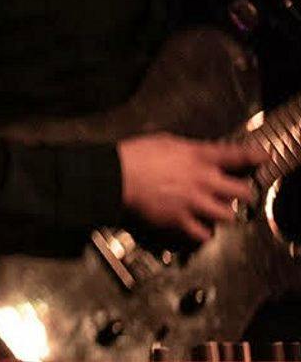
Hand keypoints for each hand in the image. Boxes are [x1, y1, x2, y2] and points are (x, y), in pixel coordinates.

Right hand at [117, 133, 266, 241]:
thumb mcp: (164, 141)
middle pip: (242, 192)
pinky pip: (204, 235)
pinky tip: (198, 227)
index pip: (235, 155)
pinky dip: (203, 232)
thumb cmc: (134, 154)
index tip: (261, 157)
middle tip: (235, 194)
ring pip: (228, 216)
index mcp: (197, 156)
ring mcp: (194, 203)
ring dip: (223, 214)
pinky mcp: (181, 221)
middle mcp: (202, 180)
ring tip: (214, 211)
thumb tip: (198, 155)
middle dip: (241, 193)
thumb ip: (188, 150)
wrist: (115, 175)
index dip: (253, 156)